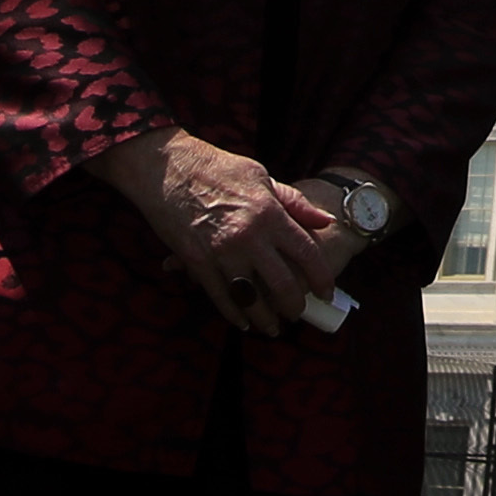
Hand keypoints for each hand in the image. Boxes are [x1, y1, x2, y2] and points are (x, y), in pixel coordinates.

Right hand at [86, 127, 345, 335]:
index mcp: (270, 213)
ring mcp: (221, 252)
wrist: (168, 167)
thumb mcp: (262, 177)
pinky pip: (219, 297)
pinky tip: (243, 323)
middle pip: (282, 283)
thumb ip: (295, 203)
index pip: (307, 253)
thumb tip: (325, 221)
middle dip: (294, 305)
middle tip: (297, 313)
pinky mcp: (196, 262)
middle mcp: (249, 237)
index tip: (326, 292)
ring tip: (273, 328)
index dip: (321, 278)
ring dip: (264, 318)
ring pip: (251, 298)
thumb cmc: (218, 168)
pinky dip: (233, 314)